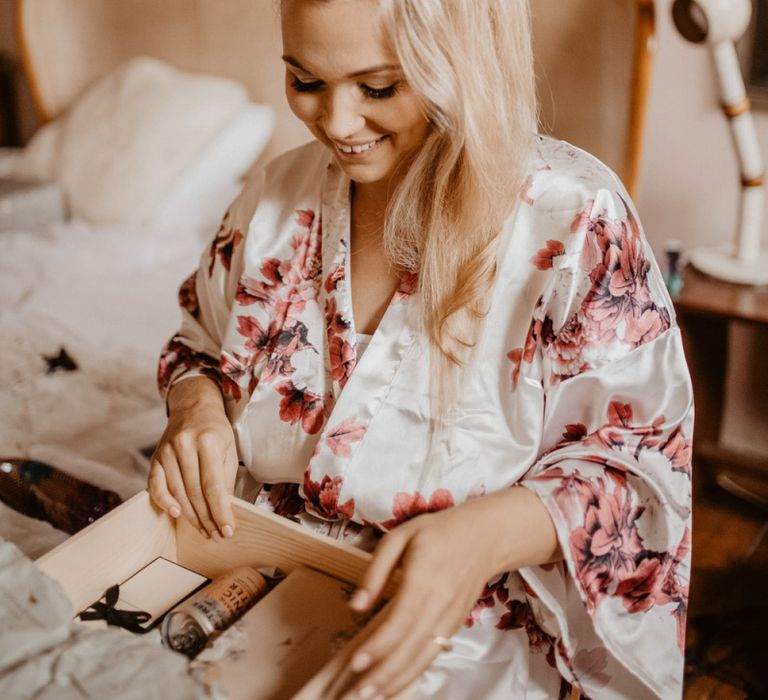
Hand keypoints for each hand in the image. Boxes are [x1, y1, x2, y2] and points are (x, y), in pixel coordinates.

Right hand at [148, 376, 237, 539]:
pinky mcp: (155, 458)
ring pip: (178, 493)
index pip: (214, 485)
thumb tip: (224, 510)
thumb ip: (226, 478)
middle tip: (217, 536)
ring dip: (191, 517)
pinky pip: (156, 485)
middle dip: (207, 518)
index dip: (220, 511)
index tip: (227, 531)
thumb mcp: (229, 449)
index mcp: (208, 441)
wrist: (193, 408)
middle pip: (195, 492)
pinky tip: (176, 515)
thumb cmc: (215, 431)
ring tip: (204, 531)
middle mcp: (185, 446)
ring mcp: (167, 452)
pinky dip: (164, 502)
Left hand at [343, 487, 560, 698]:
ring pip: (424, 656)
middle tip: (358, 693)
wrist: (485, 537)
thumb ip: (376, 571)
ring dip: (398, 680)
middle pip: (412, 646)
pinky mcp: (455, 624)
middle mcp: (440, 602)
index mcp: (424, 577)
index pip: (400, 620)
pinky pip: (433, 653)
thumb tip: (357, 605)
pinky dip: (415, 673)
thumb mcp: (400, 537)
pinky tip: (396, 684)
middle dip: (384, 674)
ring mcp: (451, 617)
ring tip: (373, 697)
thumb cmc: (438, 532)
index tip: (356, 662)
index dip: (379, 645)